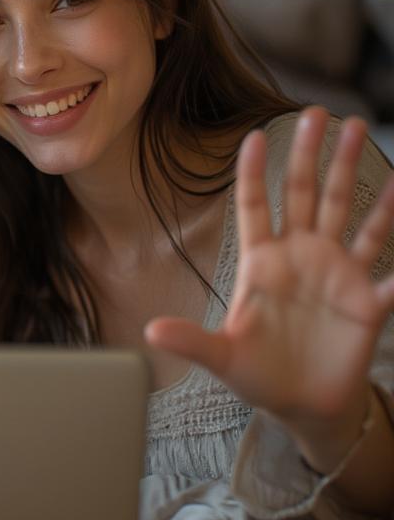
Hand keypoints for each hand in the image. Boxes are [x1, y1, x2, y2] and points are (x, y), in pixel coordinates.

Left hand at [145, 107, 393, 468]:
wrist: (304, 406)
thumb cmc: (258, 375)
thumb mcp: (222, 358)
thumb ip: (192, 342)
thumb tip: (150, 334)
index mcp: (261, 263)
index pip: (255, 207)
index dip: (254, 174)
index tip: (254, 137)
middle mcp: (300, 257)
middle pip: (305, 194)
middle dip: (310, 154)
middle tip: (317, 113)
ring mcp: (336, 272)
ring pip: (348, 211)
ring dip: (354, 172)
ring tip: (358, 128)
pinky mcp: (368, 299)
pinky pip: (390, 264)